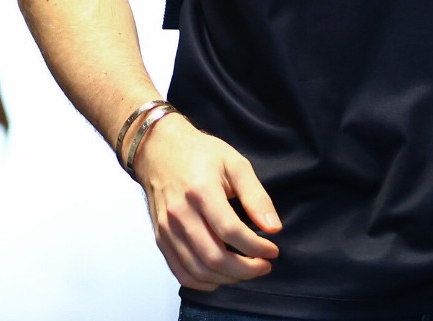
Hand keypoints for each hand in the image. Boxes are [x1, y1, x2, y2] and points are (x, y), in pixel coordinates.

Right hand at [131, 113, 280, 290]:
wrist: (159, 150)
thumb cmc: (200, 154)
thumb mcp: (235, 163)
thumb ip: (256, 196)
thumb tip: (274, 228)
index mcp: (201, 191)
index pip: (231, 232)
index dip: (257, 248)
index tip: (272, 249)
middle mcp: (180, 213)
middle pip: (214, 257)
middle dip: (246, 270)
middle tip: (264, 265)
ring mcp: (167, 228)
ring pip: (199, 270)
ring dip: (229, 278)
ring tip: (246, 270)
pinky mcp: (161, 238)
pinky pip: (181, 273)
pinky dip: (204, 282)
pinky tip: (221, 276)